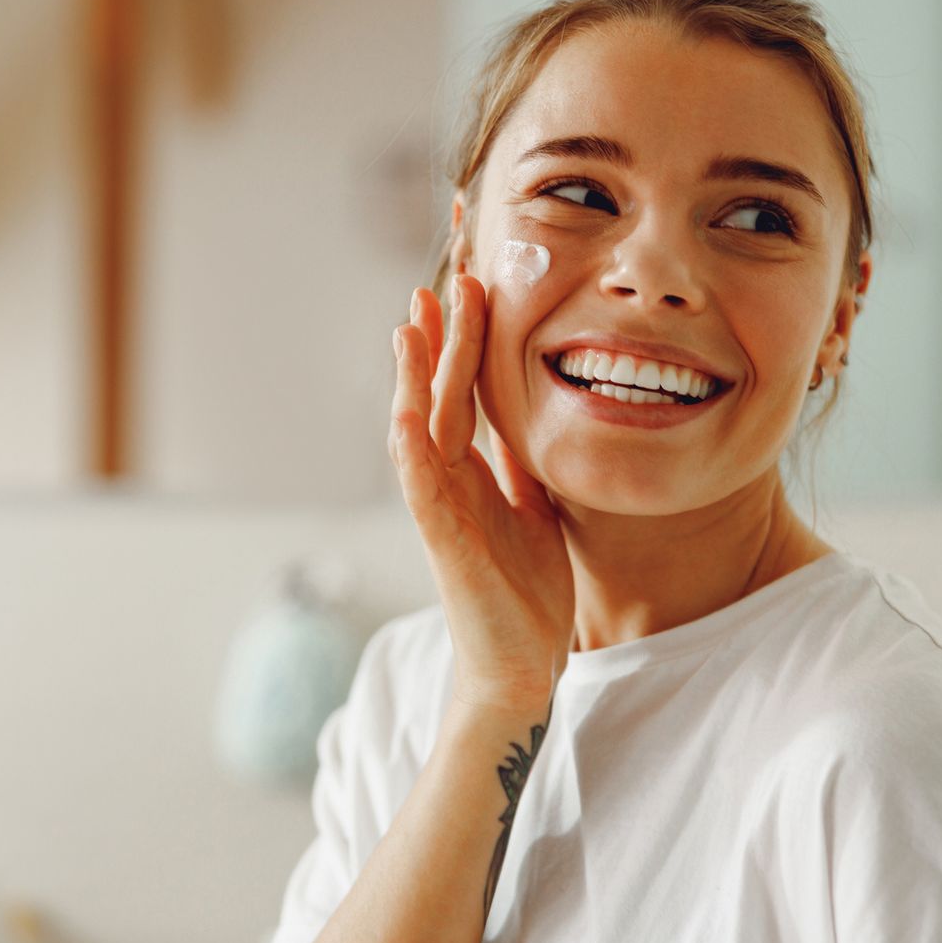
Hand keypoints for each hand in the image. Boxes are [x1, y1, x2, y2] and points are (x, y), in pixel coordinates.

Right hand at [389, 274, 574, 710]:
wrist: (522, 664)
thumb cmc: (526, 593)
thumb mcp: (536, 511)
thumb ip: (523, 468)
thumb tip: (528, 425)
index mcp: (473, 472)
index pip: (465, 393)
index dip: (465, 341)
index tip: (469, 286)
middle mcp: (449, 482)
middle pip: (440, 395)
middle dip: (440, 338)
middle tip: (444, 278)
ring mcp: (440, 508)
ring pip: (420, 428)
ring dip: (415, 378)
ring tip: (412, 325)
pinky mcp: (442, 541)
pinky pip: (420, 486)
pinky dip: (410, 448)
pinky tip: (405, 412)